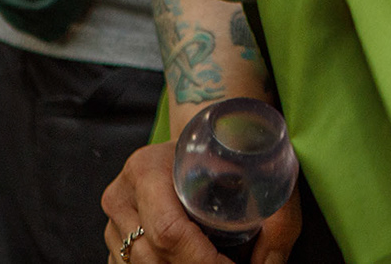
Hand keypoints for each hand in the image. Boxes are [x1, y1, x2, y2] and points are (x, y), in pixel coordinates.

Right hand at [103, 141, 301, 263]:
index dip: (202, 260)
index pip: (169, 230)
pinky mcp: (114, 240)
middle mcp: (121, 195)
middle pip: (152, 255)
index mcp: (146, 169)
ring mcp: (113, 221)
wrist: (199, 139)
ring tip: (215, 259)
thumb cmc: (230, 154)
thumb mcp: (258, 167)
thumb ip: (278, 216)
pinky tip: (190, 259)